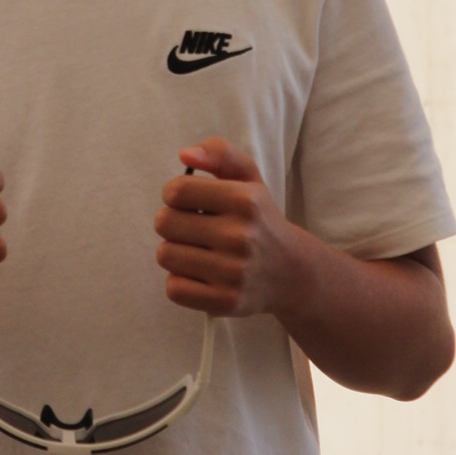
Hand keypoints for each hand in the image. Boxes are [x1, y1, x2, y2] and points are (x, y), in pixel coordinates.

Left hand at [154, 138, 295, 317]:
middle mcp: (240, 236)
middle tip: (191, 227)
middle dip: (171, 222)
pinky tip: (199, 274)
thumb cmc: (259, 218)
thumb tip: (184, 154)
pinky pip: (174, 289)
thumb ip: (219, 153)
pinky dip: (179, 281)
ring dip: (173, 251)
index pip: (176, 191)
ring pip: (165, 255)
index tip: (187, 201)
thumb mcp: (248, 178)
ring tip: (195, 250)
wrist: (292, 272)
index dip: (173, 194)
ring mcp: (233, 272)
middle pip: (164, 223)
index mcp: (244, 200)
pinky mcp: (225, 302)